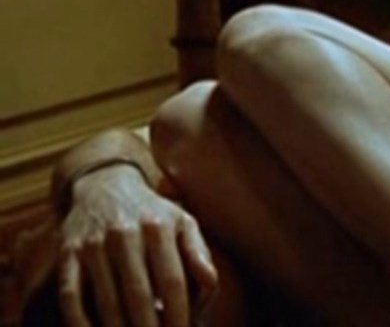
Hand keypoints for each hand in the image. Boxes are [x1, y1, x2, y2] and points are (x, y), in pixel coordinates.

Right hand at [57, 164, 216, 326]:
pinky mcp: (68, 254)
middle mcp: (125, 234)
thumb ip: (199, 253)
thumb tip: (211, 283)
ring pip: (106, 300)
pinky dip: (80, 322)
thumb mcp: (182, 222)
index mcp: (159, 227)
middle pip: (139, 295)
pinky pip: (71, 296)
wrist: (104, 186)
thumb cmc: (152, 214)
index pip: (172, 281)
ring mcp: (93, 244)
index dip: (179, 313)